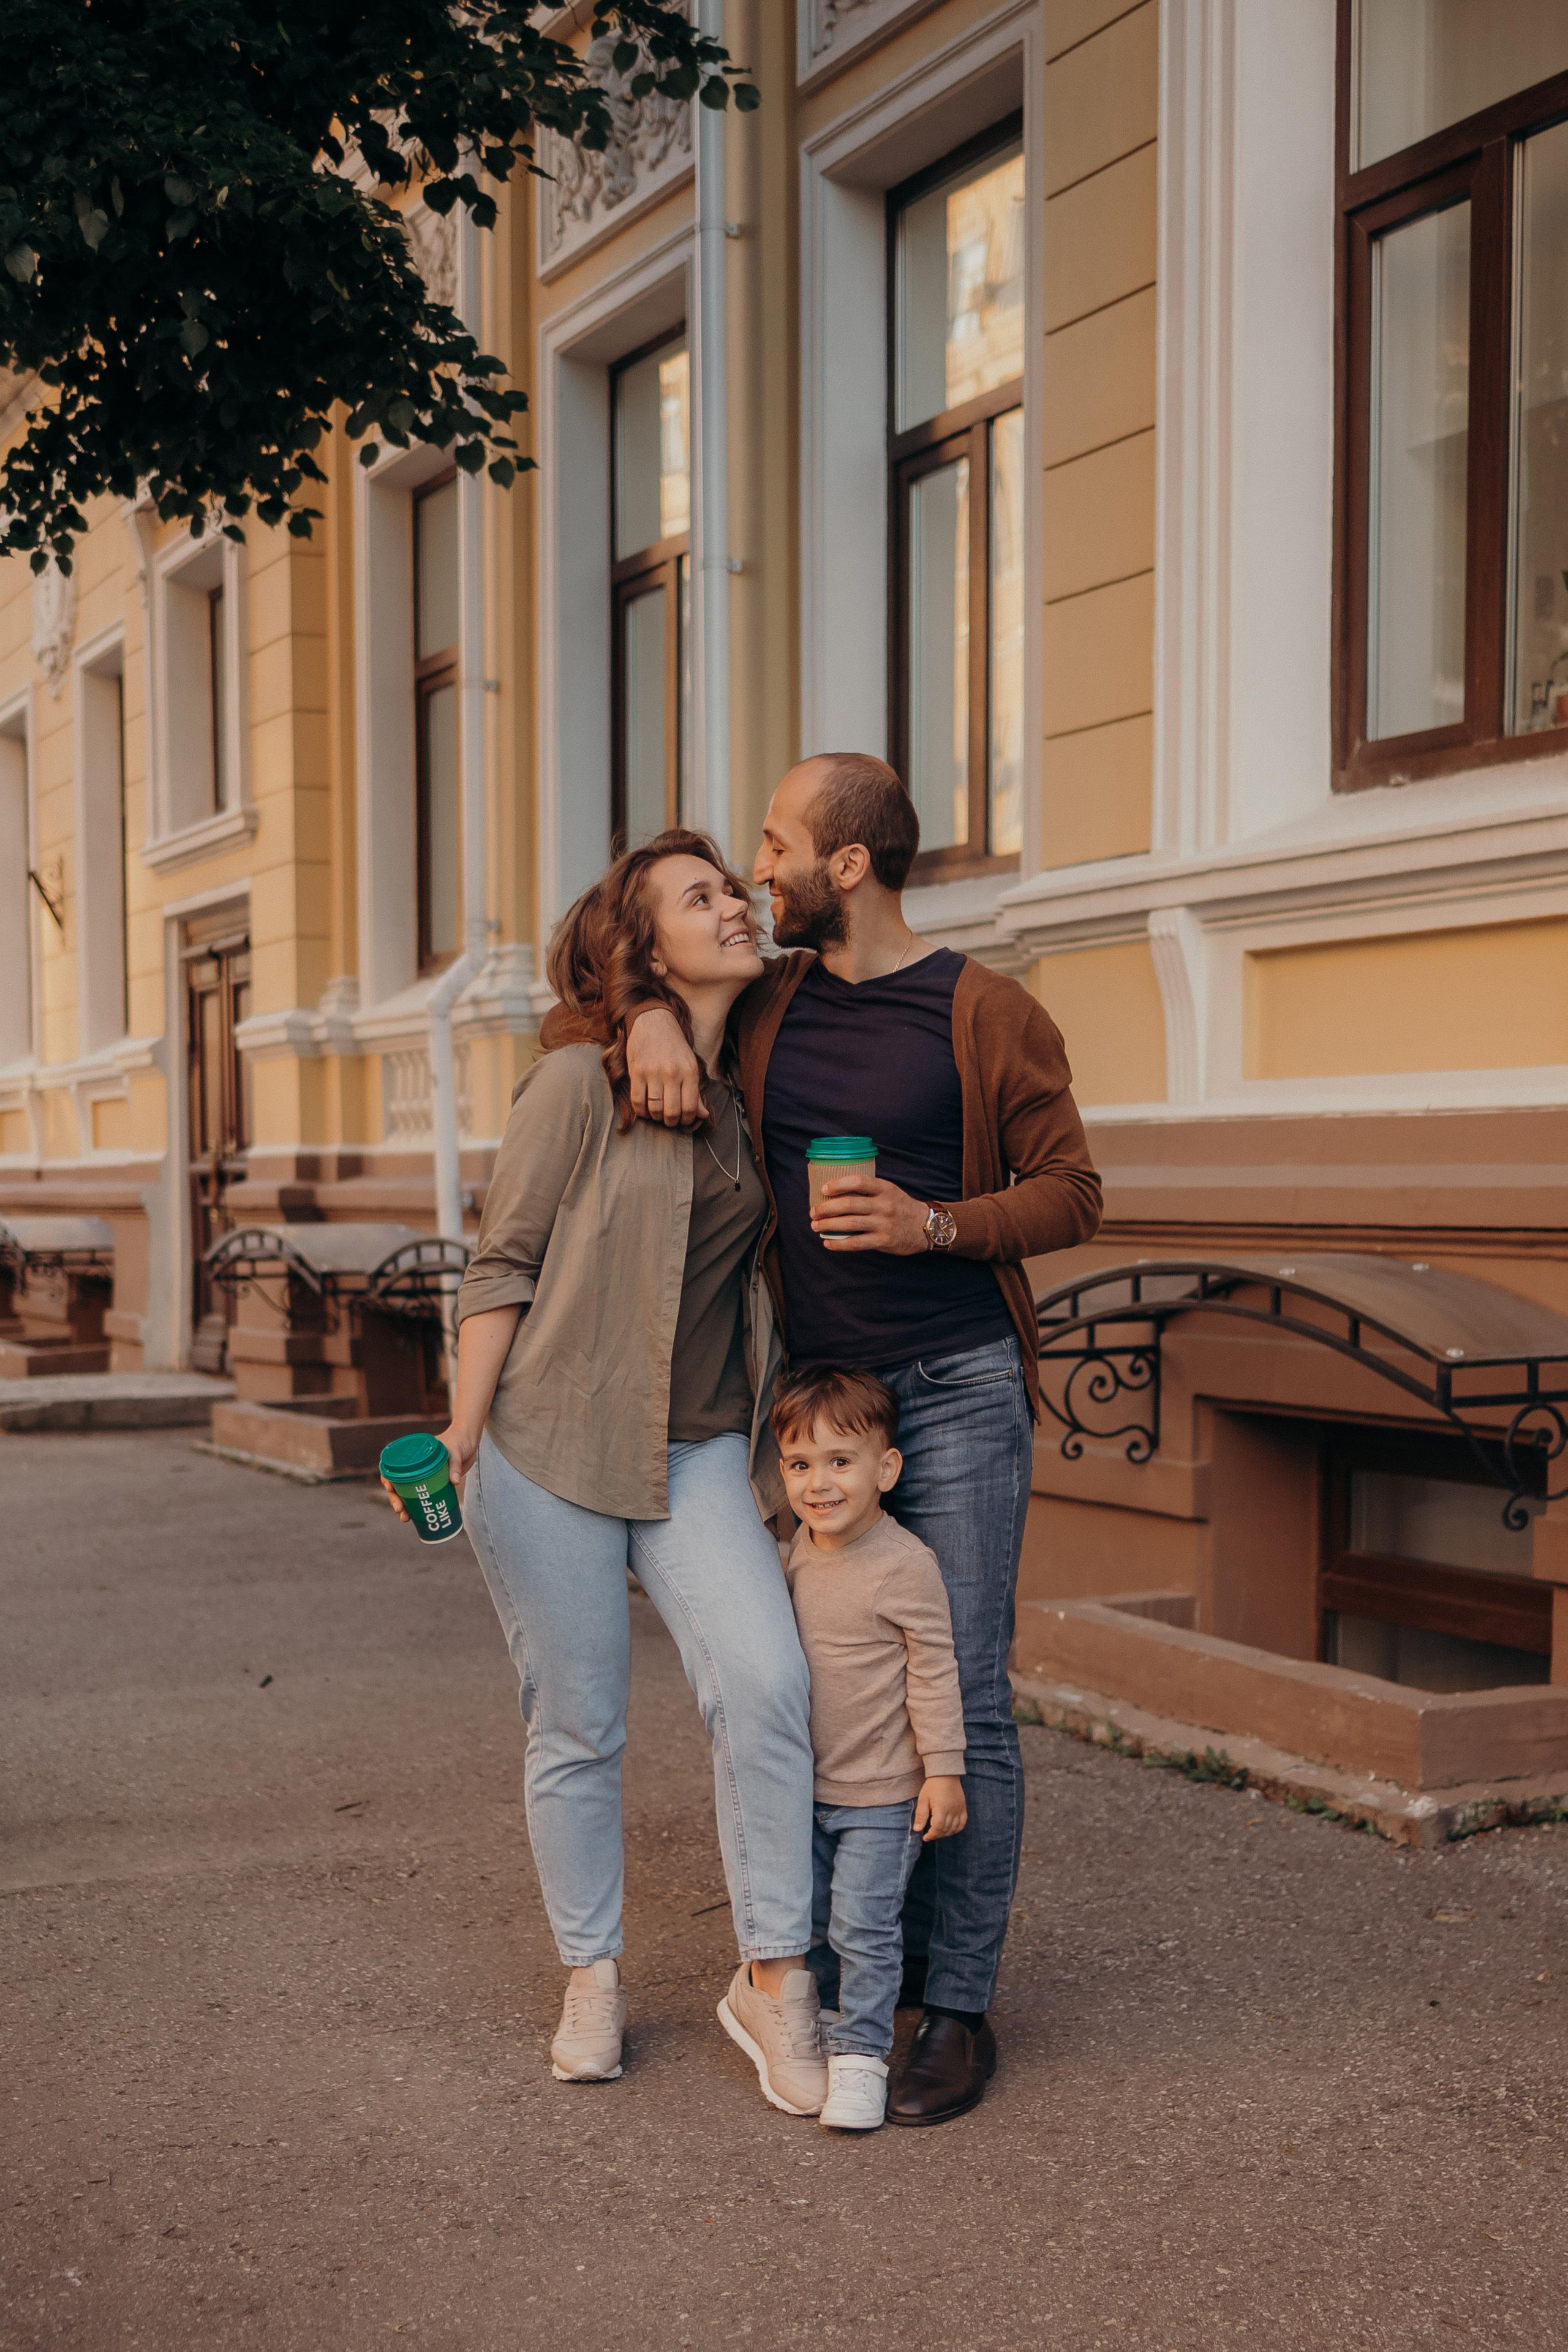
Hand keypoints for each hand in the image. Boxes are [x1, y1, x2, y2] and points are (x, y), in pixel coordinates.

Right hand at [381, 1422, 479, 1522]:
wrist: (470, 1440)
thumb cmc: (459, 1440)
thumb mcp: (455, 1451)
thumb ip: (454, 1465)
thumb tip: (454, 1482)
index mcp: (414, 1455)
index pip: (394, 1467)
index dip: (388, 1479)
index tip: (391, 1489)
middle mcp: (416, 1466)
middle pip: (399, 1484)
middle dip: (396, 1499)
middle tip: (400, 1511)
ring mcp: (425, 1476)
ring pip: (409, 1493)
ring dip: (405, 1507)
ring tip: (406, 1518)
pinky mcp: (435, 1483)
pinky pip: (424, 1496)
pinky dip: (419, 1507)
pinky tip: (418, 1518)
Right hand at [627, 1005, 704, 1127]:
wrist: (654, 1022)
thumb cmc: (674, 1047)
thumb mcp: (690, 1065)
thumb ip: (696, 1092)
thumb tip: (703, 1116)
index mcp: (690, 1071)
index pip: (690, 1108)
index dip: (686, 1120)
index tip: (683, 1120)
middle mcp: (673, 1072)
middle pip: (672, 1112)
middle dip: (671, 1122)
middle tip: (669, 1119)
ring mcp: (653, 1072)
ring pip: (654, 1109)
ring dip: (656, 1117)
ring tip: (657, 1113)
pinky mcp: (636, 1071)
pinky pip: (637, 1101)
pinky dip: (641, 1111)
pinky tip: (645, 1108)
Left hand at [809, 1173, 930, 1254]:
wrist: (926, 1227)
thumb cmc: (901, 1207)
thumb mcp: (890, 1192)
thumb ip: (869, 1191)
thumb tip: (837, 1193)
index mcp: (885, 1188)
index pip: (858, 1181)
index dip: (838, 1184)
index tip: (824, 1189)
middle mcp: (884, 1204)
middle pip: (849, 1204)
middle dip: (826, 1208)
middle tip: (813, 1212)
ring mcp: (884, 1223)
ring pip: (850, 1223)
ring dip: (828, 1225)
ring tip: (816, 1226)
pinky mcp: (884, 1241)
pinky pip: (856, 1243)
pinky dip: (839, 1244)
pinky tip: (828, 1243)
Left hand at [913, 1777, 966, 1841]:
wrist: (945, 1774)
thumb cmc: (932, 1786)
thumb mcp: (923, 1799)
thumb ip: (921, 1815)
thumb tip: (917, 1830)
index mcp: (941, 1808)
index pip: (937, 1828)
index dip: (931, 1835)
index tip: (925, 1837)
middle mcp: (952, 1810)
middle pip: (945, 1830)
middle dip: (937, 1835)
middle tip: (930, 1834)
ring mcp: (959, 1809)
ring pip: (954, 1828)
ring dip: (946, 1833)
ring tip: (938, 1831)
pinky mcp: (963, 1807)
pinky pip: (962, 1823)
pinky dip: (956, 1828)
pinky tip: (949, 1828)